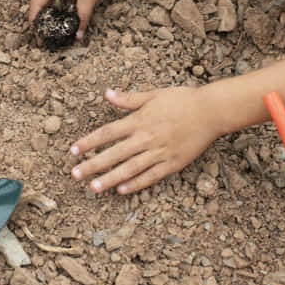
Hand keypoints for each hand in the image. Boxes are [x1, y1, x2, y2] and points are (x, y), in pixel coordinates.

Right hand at [28, 0, 121, 38]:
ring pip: (55, 2)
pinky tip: (69, 20)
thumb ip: (82, 17)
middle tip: (45, 38)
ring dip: (56, 16)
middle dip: (44, 21)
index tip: (38, 37)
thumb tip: (78, 34)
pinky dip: (66, 9)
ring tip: (57, 32)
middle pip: (43, 3)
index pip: (37, 4)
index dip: (35, 21)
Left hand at [69, 87, 221, 193]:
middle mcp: (146, 138)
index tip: (73, 151)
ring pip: (130, 168)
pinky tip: (122, 190)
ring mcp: (159, 152)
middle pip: (114, 154)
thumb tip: (106, 94)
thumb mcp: (153, 95)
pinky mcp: (172, 163)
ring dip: (110, 178)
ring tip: (94, 188)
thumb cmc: (182, 100)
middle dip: (93, 165)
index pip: (107, 133)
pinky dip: (136, 183)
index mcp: (139, 120)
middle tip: (75, 175)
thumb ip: (129, 99)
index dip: (89, 142)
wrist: (211, 111)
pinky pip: (151, 176)